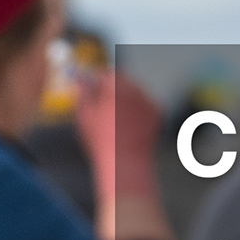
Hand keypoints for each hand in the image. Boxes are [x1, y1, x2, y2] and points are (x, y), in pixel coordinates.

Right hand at [88, 68, 173, 239]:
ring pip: (135, 91)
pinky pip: (145, 103)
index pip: (107, 74)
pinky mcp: (158, 112)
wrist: (125, 165)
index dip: (98, 78)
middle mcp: (135, 91)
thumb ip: (83, 94)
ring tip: (116, 118)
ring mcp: (149, 102)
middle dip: (114, 87)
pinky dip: (138, 109)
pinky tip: (129, 125)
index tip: (92, 84)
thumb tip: (81, 81)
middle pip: (124, 80)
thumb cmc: (101, 143)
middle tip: (104, 98)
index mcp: (116, 90)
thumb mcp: (84, 117)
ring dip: (126, 97)